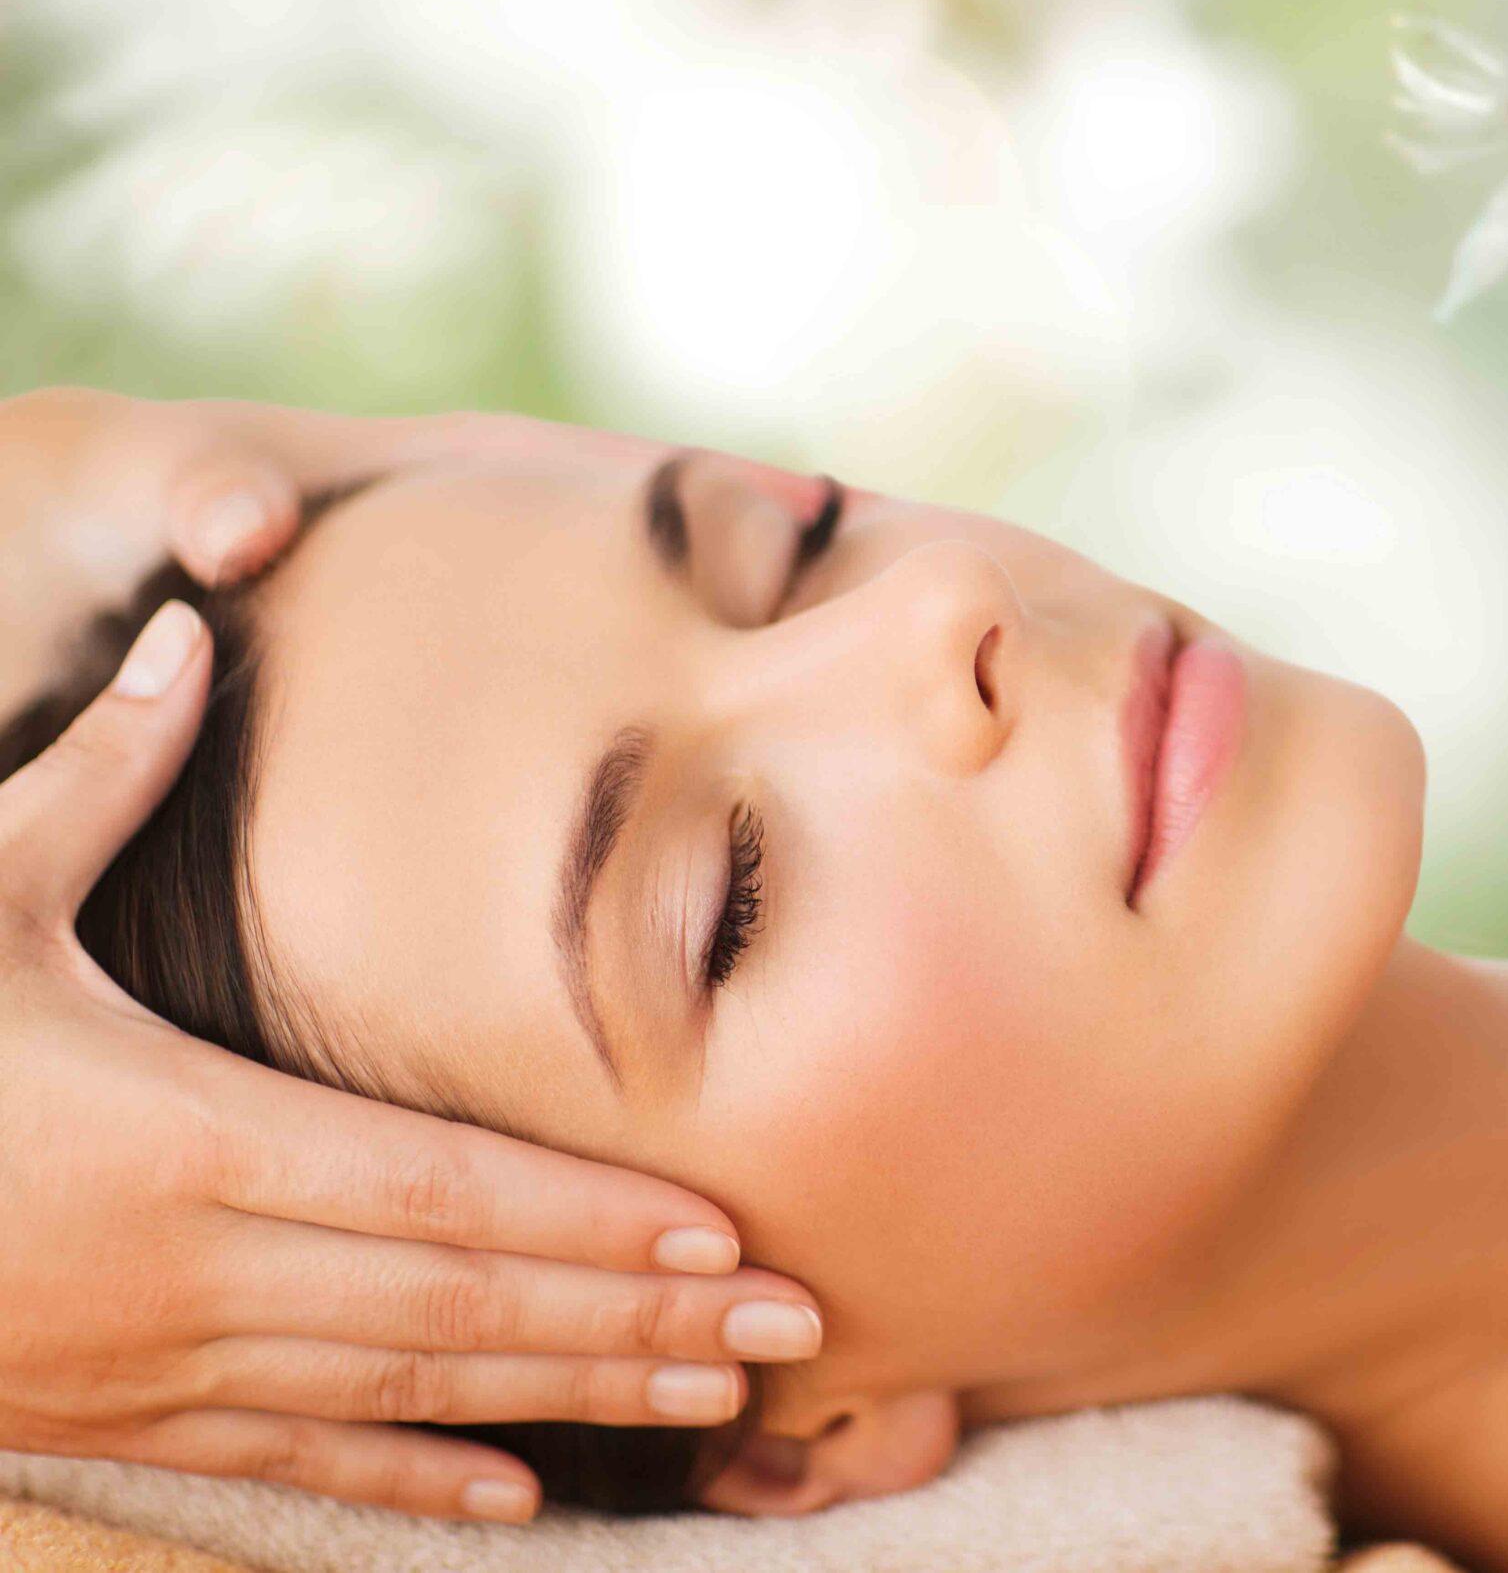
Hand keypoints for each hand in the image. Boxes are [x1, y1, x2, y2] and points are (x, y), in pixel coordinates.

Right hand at [0, 604, 825, 1521]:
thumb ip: (101, 776)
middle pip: (459, 1307)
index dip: (588, 1220)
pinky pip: (293, 1461)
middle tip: (799, 1323)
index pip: (435, 1192)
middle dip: (638, 1317)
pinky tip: (520, 1496)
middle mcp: (189, 1268)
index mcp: (176, 1135)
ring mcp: (152, 1362)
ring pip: (405, 1395)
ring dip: (570, 1396)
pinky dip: (413, 1481)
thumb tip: (192, 628)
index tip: (724, 1231)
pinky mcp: (112, 1417)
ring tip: (719, 1395)